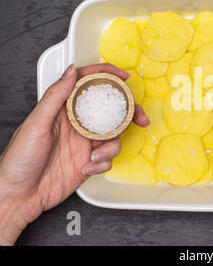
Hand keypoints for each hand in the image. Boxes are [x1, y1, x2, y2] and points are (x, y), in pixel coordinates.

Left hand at [0, 63, 148, 244]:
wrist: (19, 196)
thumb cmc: (19, 161)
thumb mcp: (36, 124)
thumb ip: (55, 96)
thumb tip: (71, 71)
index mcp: (63, 110)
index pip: (87, 85)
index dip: (106, 76)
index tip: (122, 76)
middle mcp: (76, 125)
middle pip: (109, 111)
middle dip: (128, 113)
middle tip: (139, 117)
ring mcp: (84, 144)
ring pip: (113, 137)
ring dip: (110, 148)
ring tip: (95, 157)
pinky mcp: (89, 162)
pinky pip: (107, 159)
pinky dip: (102, 164)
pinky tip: (87, 168)